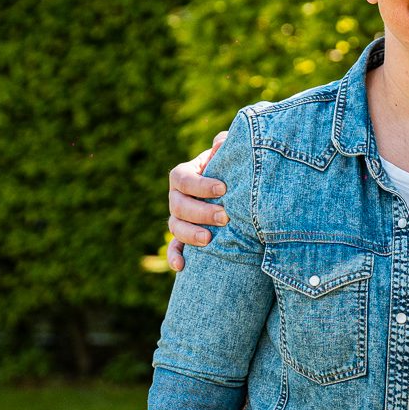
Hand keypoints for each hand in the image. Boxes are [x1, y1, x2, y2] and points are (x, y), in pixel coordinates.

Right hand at [166, 131, 228, 271]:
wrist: (234, 193)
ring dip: (189, 234)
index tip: (222, 189)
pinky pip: (174, 248)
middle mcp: (177, 197)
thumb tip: (222, 142)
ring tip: (209, 239)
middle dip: (200, 212)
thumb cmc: (230, 170)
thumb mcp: (228, 157)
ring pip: (175, 227)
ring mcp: (179, 218)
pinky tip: (182, 267)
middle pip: (178, 205)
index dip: (199, 184)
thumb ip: (225, 146)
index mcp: (185, 175)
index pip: (181, 178)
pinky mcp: (184, 238)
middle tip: (224, 216)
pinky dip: (175, 257)